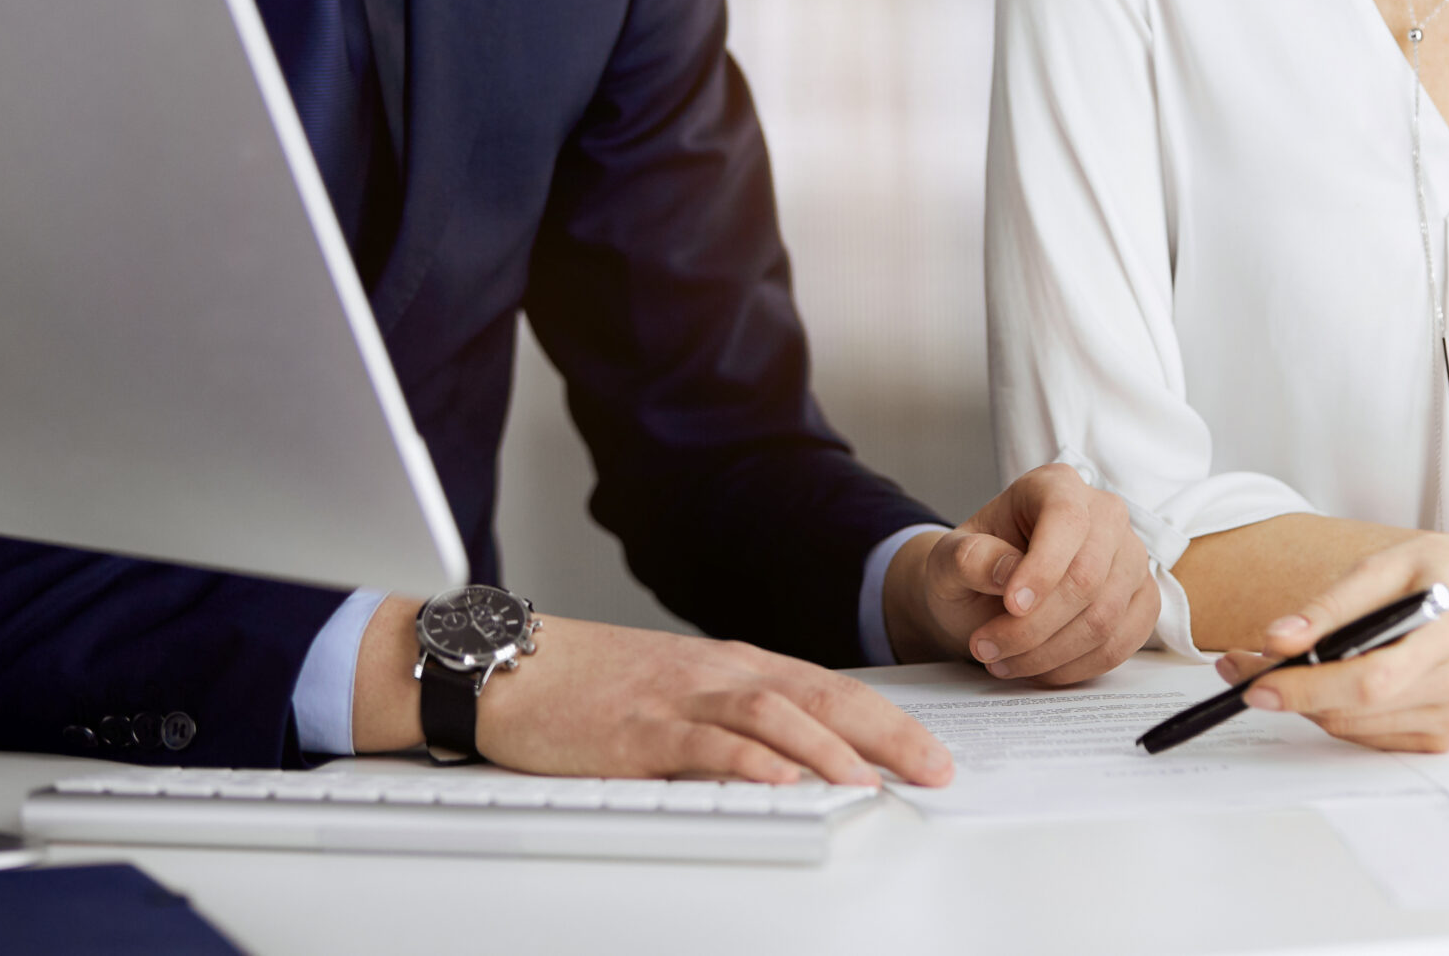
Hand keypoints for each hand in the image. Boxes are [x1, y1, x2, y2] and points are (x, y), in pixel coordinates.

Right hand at [355, 601, 953, 784]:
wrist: (514, 665)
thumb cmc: (594, 684)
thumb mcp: (681, 692)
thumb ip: (738, 719)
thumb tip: (800, 758)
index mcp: (736, 667)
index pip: (831, 688)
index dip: (889, 719)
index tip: (934, 750)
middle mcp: (720, 674)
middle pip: (819, 696)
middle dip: (885, 734)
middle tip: (934, 768)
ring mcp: (681, 698)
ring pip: (771, 716)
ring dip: (826, 748)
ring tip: (871, 779)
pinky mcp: (639, 730)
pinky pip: (702, 744)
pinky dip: (746, 762)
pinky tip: (779, 782)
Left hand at [883, 463, 1160, 684]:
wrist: (989, 595)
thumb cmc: (972, 568)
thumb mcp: (947, 559)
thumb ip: (969, 558)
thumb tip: (1009, 573)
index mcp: (1056, 486)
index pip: (1066, 520)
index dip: (1043, 569)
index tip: (1011, 606)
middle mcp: (1104, 513)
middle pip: (1088, 577)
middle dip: (1035, 626)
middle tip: (986, 647)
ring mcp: (1131, 557)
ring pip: (1105, 617)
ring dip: (1050, 653)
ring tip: (1004, 661)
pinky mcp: (1141, 598)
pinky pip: (1122, 642)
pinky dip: (1077, 666)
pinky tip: (1040, 668)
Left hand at [1213, 533, 1448, 752]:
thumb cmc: (1444, 572)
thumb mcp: (1387, 564)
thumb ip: (1331, 604)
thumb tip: (1278, 640)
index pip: (1371, 678)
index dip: (1309, 687)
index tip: (1257, 684)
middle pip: (1357, 709)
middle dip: (1292, 692)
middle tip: (1243, 666)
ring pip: (1356, 728)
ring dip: (1308, 704)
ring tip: (1278, 668)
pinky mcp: (1446, 735)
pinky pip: (1372, 737)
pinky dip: (1338, 714)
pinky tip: (1327, 684)